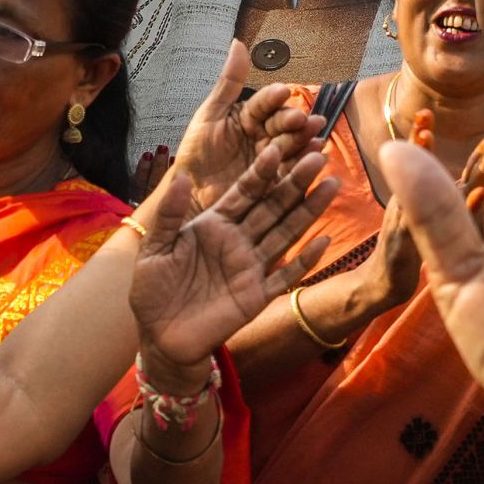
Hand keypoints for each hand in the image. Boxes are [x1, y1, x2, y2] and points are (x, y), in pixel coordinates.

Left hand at [131, 124, 332, 368]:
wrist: (159, 335)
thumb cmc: (152, 290)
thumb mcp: (154, 248)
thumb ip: (168, 214)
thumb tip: (180, 176)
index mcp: (214, 225)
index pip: (243, 193)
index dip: (260, 172)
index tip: (276, 148)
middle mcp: (238, 241)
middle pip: (272, 207)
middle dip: (294, 182)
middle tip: (318, 156)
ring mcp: (250, 268)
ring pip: (286, 233)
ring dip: (309, 211)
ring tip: (332, 185)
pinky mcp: (256, 296)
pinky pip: (286, 276)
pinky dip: (305, 260)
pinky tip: (323, 241)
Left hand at [160, 27, 326, 220]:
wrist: (189, 194)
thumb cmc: (196, 154)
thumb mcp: (209, 115)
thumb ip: (227, 83)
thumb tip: (238, 42)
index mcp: (248, 116)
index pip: (264, 103)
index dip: (272, 98)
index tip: (281, 92)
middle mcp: (263, 134)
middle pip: (282, 124)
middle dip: (294, 120)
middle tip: (302, 118)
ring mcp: (271, 158)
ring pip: (291, 146)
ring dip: (305, 140)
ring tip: (316, 136)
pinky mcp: (275, 181)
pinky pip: (291, 171)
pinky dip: (303, 165)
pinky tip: (316, 157)